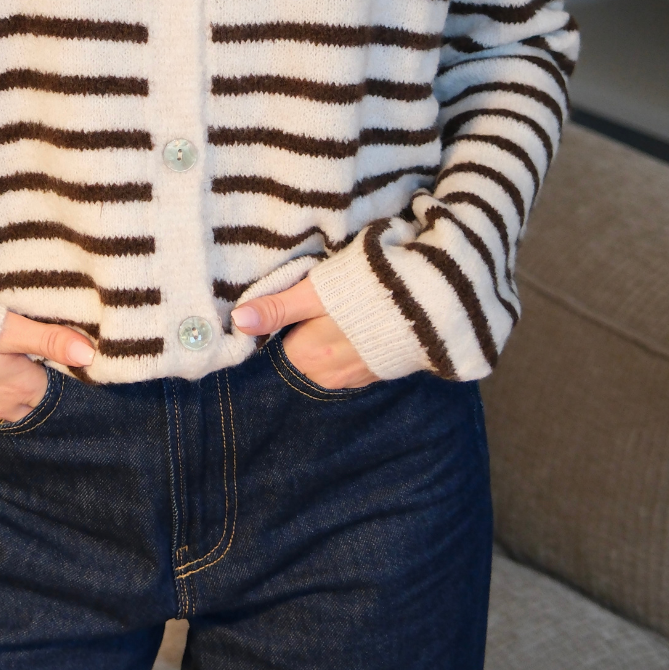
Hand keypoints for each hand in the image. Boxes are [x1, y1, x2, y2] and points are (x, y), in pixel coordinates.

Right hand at [0, 312, 94, 421]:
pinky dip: (1, 392)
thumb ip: (50, 341)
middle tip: (46, 361)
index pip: (58, 389)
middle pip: (38, 400)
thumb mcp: (12, 331)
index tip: (68, 358)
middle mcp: (6, 408)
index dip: (65, 374)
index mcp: (24, 390)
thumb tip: (90, 355)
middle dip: (44, 385)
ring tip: (22, 366)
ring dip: (22, 390)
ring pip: (16, 405)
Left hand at [231, 277, 377, 389]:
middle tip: (321, 306)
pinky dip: (351, 350)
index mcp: (307, 355)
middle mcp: (329, 375)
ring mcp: (356, 378)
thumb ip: (277, 308)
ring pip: (326, 364)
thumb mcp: (316, 292)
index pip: (279, 346)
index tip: (298, 304)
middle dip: (305, 336)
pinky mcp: (379, 374)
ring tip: (342, 314)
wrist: (430, 303)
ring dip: (329, 344)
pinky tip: (361, 328)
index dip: (285, 323)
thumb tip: (237, 321)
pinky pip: (351, 367)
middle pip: (301, 357)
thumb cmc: (366, 291)